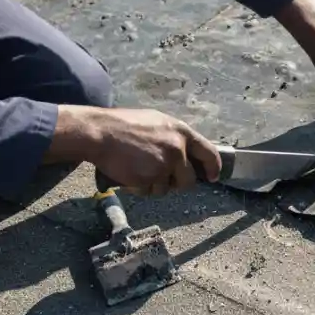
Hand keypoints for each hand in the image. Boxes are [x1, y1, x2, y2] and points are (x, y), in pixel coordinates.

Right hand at [48, 105, 221, 194]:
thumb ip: (174, 138)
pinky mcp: (150, 178)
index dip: (213, 167)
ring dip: (154, 184)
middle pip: (189, 179)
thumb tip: (186, 153)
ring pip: (167, 188)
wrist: (101, 133)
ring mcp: (165, 164)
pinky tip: (131, 174)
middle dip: (176, 183)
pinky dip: (141, 188)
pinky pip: (150, 191)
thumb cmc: (124, 125)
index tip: (213, 176)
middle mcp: (178, 148)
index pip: (209, 152)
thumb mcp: (157, 122)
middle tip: (160, 176)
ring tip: (138, 168)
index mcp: (181, 131)